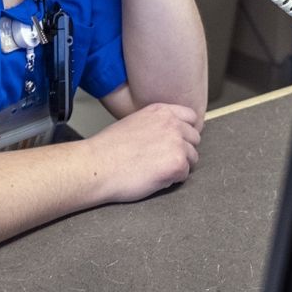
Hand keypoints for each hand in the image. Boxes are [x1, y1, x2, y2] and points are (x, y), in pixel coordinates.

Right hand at [84, 103, 201, 202]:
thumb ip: (156, 124)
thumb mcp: (135, 122)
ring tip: (155, 170)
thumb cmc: (109, 148)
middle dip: (182, 150)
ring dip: (178, 166)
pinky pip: (184, 174)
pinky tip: (153, 178)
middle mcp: (172, 123)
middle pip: (194, 139)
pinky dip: (172, 180)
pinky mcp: (177, 164)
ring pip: (192, 158)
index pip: (190, 117)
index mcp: (161, 111)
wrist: (97, 165)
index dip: (184, 132)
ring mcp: (177, 143)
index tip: (175, 142)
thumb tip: (169, 134)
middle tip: (162, 160)